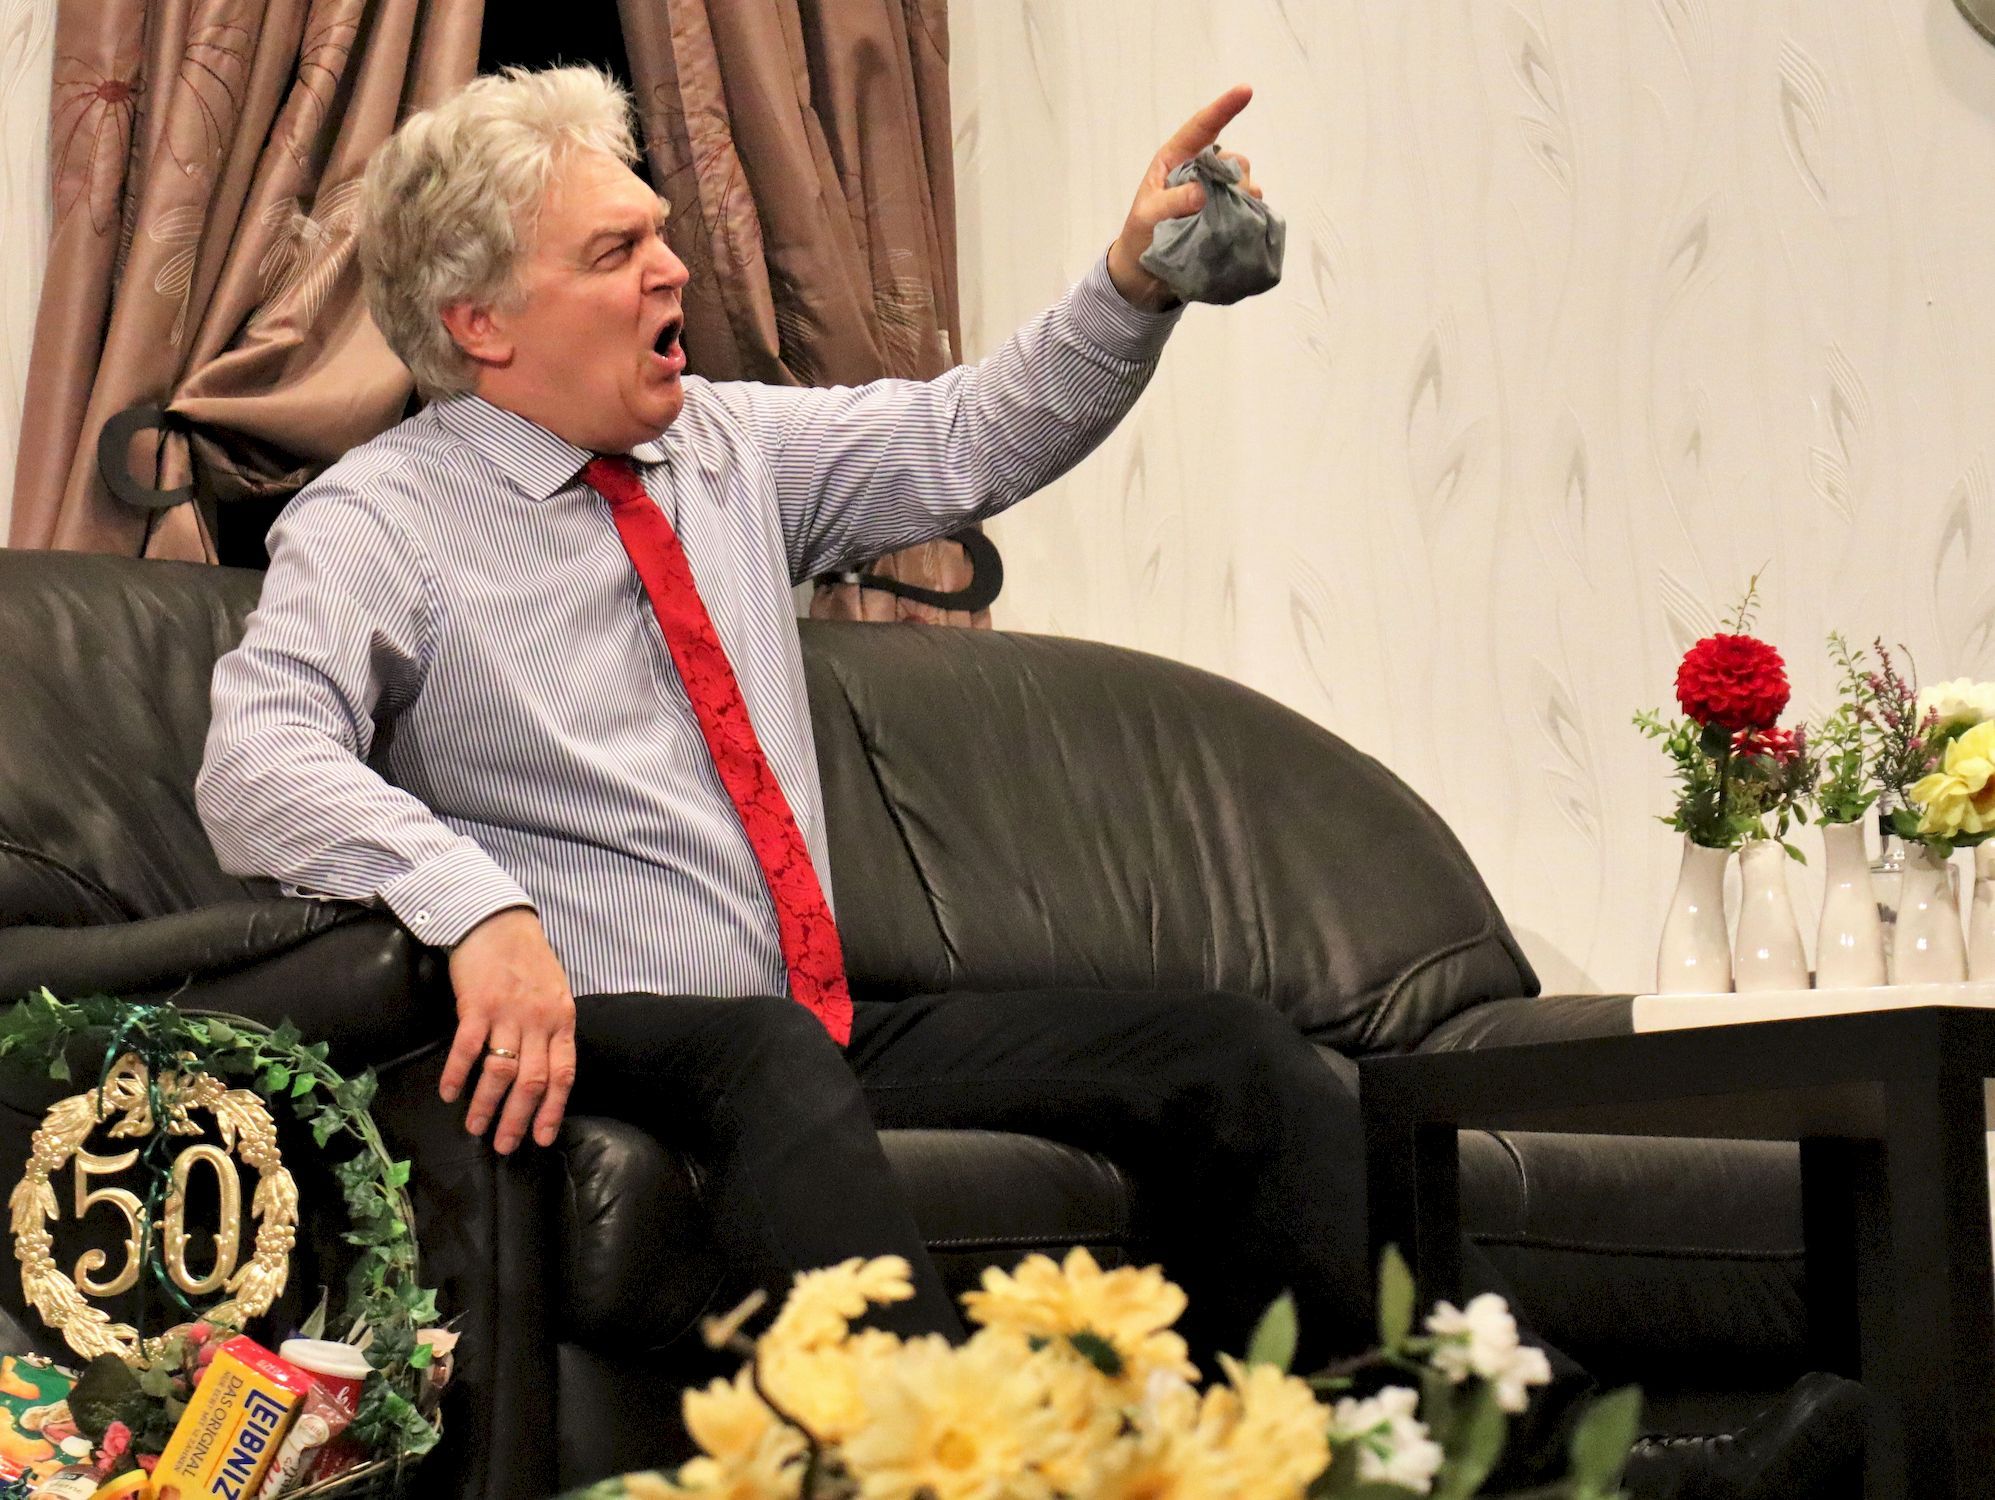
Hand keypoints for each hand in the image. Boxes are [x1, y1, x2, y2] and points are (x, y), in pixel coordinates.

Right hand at [442, 907, 577, 1152]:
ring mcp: (508, 1014)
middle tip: (504, 1146)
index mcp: (561, 1021)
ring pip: (500, 1072)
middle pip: (531, 1082)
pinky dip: (457, 1074)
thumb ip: (552, 1030)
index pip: (563, 1075)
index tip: (541, 1138)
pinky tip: (449, 1093)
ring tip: (474, 1127)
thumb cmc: (528, 960)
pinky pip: (467, 1049)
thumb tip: (547, 1069)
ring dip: (485, 1105)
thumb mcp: (555, 994)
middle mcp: (539, 1022)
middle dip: (518, 1119)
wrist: (498, 922)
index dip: (552, 1110)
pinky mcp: (478, 1006)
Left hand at [1107, 84, 1260, 311]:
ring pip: (1244, 183)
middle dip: (1236, 173)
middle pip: (1232, 159)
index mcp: (1175, 161)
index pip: (1201, 128)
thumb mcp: (1148, 217)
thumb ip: (1172, 202)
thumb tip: (1202, 192)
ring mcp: (1215, 195)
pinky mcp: (1225, 217)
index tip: (1246, 91)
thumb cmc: (1140, 236)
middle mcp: (1199, 173)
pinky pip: (1248, 208)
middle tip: (1225, 199)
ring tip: (1228, 220)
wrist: (1144, 275)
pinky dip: (1250, 215)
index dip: (1223, 108)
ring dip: (1243, 197)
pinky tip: (1244, 226)